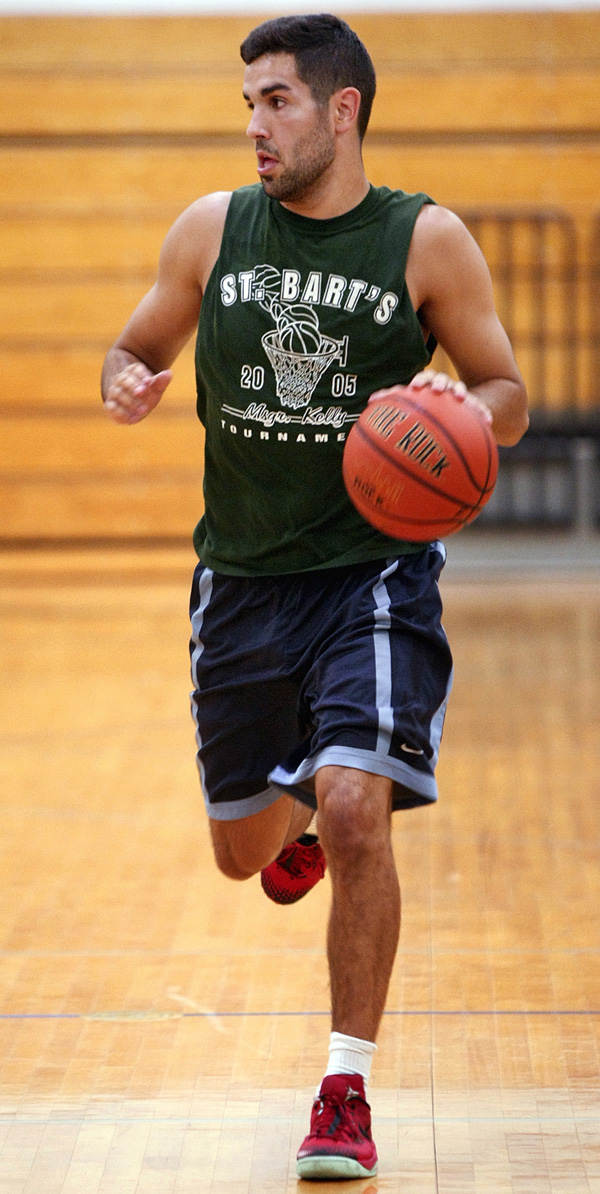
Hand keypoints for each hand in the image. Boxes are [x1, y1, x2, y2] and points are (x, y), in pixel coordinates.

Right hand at [104, 362, 172, 423]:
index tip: (149, 382)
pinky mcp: (110, 404)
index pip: (135, 370)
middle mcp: (120, 380)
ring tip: (143, 411)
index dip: (141, 375)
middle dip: (134, 387)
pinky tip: (134, 419)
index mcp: (133, 372)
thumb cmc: (147, 394)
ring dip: (130, 402)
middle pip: (125, 380)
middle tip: (143, 394)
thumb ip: (161, 381)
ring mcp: (114, 392)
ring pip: (118, 393)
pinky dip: (122, 413)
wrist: (134, 406)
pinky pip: (112, 407)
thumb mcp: (156, 387)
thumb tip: (169, 373)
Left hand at [369, 371, 492, 427]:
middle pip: (441, 380)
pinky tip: (488, 421)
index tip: (414, 387)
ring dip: (459, 392)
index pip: (423, 378)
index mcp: (427, 386)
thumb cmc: (424, 407)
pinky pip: (478, 408)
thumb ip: (393, 402)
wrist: (451, 409)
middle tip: (435, 390)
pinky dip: (483, 413)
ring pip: (459, 390)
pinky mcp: (471, 406)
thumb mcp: (410, 405)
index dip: (420, 381)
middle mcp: (443, 387)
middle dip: (438, 383)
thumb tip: (370, 401)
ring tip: (459, 398)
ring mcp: (457, 395)